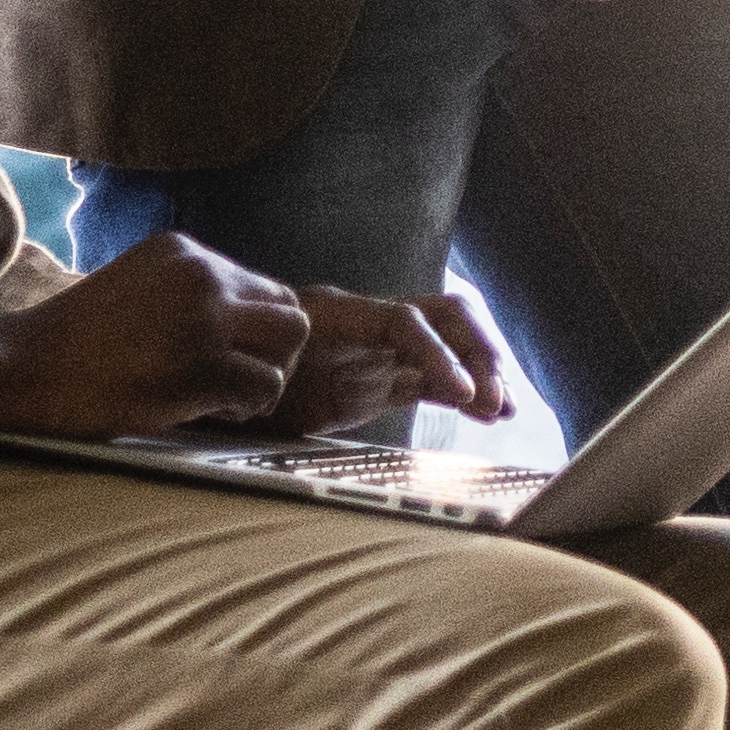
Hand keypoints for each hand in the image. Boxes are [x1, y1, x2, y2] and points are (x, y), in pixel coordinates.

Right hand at [0, 236, 321, 436]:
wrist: (22, 367)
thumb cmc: (73, 343)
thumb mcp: (138, 290)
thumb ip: (190, 296)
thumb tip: (248, 328)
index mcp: (184, 252)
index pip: (261, 286)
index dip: (255, 331)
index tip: (227, 358)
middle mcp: (201, 274)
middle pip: (290, 309)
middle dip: (277, 352)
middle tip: (242, 383)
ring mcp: (203, 318)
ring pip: (290, 343)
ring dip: (268, 378)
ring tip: (226, 399)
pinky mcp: (200, 365)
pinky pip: (264, 387)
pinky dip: (247, 407)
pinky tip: (209, 413)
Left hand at [246, 287, 509, 437]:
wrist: (225, 371)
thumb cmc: (231, 370)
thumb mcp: (246, 374)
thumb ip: (266, 377)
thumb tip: (272, 385)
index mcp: (337, 315)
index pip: (404, 321)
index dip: (436, 353)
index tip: (459, 393)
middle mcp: (369, 323)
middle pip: (446, 317)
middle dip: (478, 354)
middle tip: (494, 400)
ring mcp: (382, 349)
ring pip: (452, 345)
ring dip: (483, 372)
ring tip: (504, 410)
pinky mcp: (387, 378)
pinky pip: (438, 379)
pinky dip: (467, 393)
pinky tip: (491, 414)